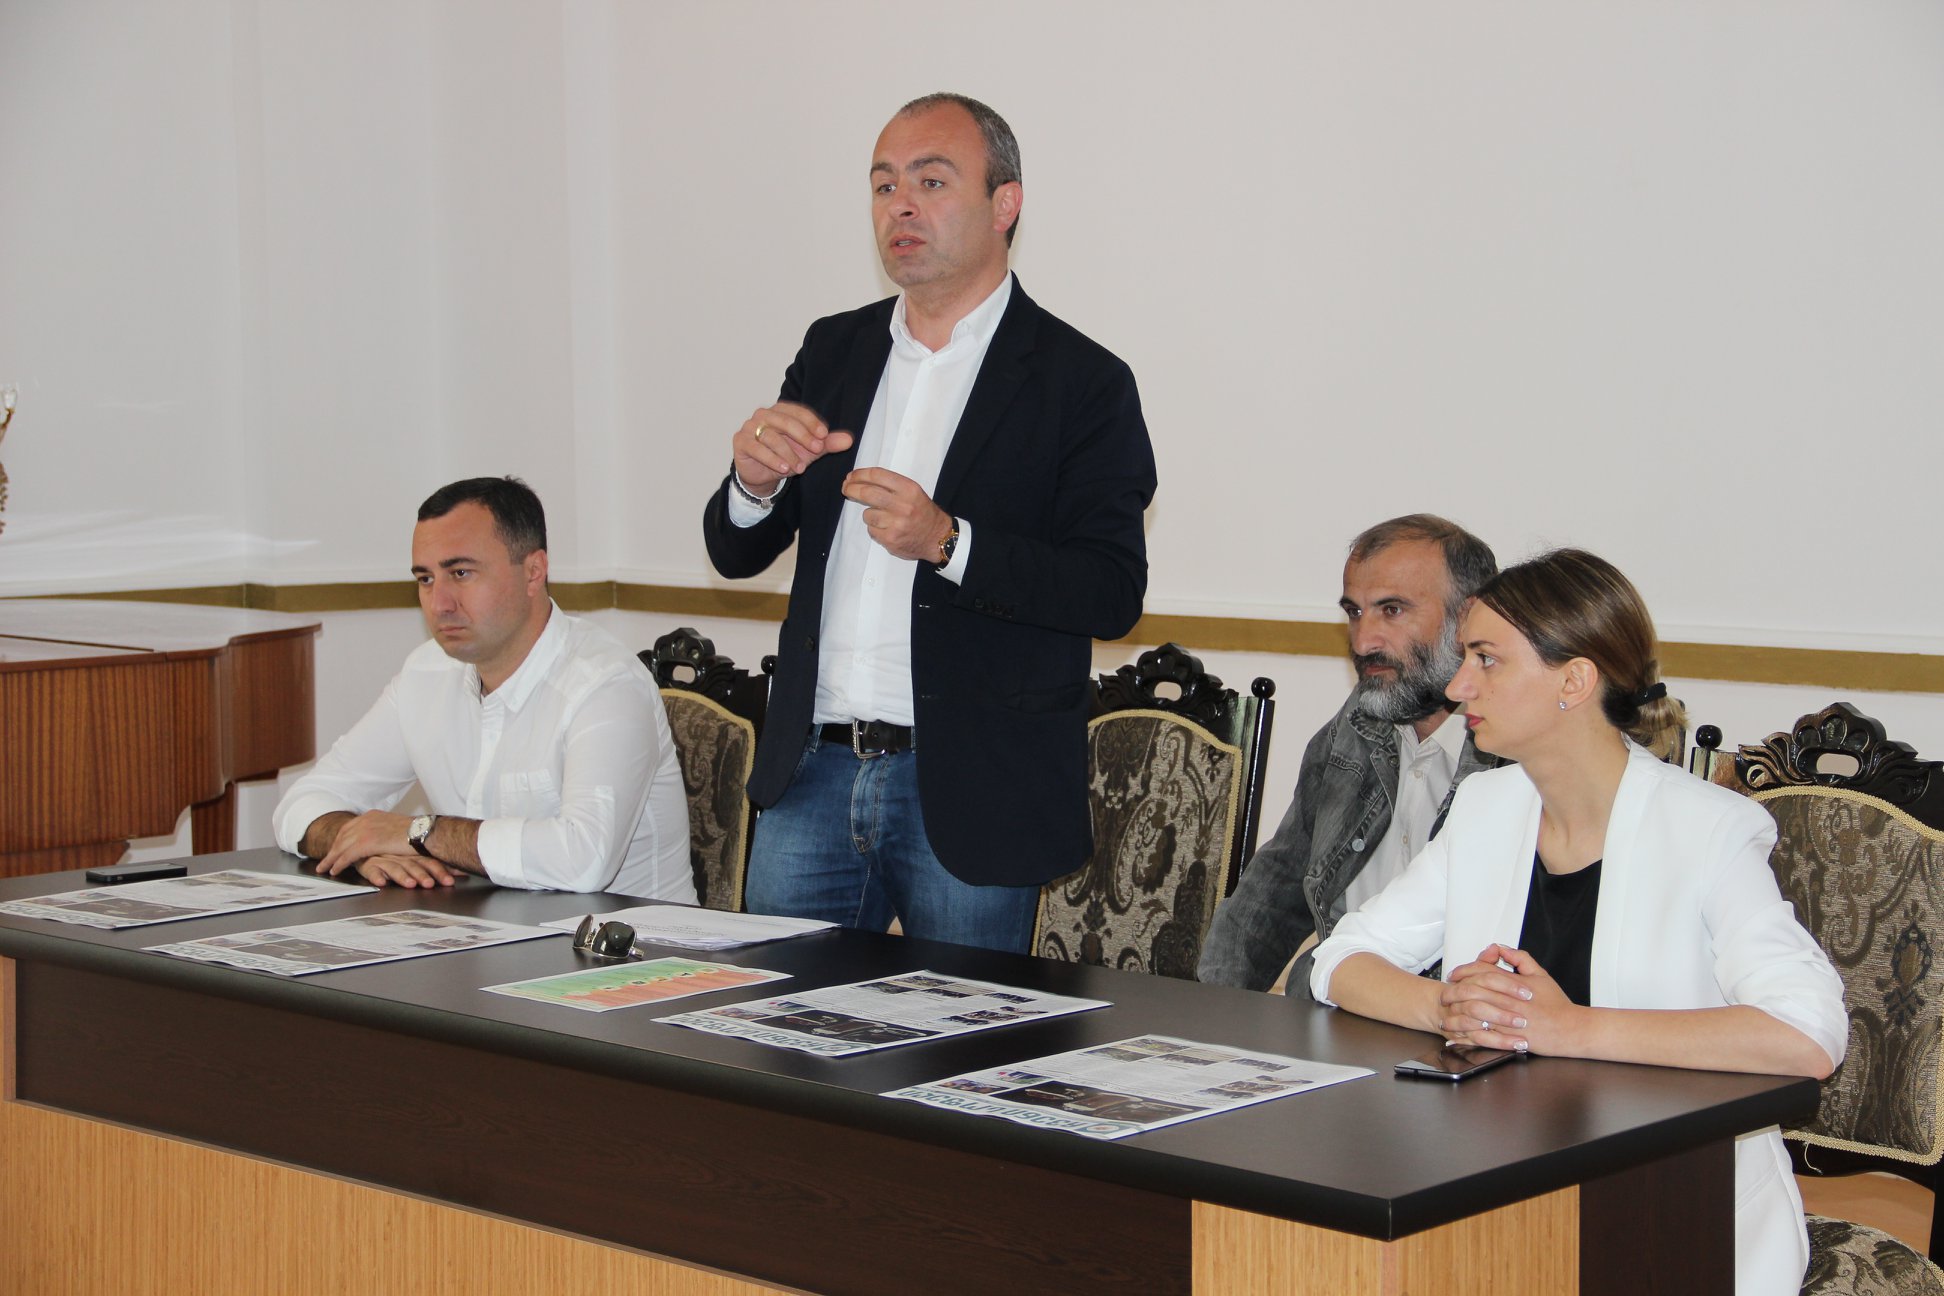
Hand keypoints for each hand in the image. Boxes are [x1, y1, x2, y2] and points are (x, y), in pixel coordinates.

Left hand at [314, 810, 412, 877]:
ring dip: (330, 859)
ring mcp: (365, 831)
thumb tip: (383, 838)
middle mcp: (366, 820)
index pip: (350, 828)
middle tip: (324, 861)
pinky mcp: (366, 843)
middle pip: (342, 836)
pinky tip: (334, 870)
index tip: (335, 848)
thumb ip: (384, 830)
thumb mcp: (396, 826)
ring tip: (324, 868)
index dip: (340, 840)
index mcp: (372, 815)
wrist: (424, 832)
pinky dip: (338, 864)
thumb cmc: (417, 832)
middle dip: (332, 850)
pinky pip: (347, 855)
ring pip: (341, 847)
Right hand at [349, 853, 459, 888]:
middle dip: (423, 876)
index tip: (451, 880)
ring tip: (410, 884)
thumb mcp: (412, 856)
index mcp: (412, 853)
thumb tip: (463, 869)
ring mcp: (383, 859)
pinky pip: (371, 870)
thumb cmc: (392, 851)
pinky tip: (381, 882)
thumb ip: (433, 864)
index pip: (429, 862)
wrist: (363, 837)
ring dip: (403, 876)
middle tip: (431, 884)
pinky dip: (376, 876)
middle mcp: (400, 856)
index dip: (441, 871)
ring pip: (395, 867)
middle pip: (414, 865)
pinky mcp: (367, 864)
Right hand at [733, 401, 854, 495]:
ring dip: (788, 453)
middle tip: (817, 450)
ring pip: (771, 436)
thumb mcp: (809, 451)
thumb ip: (827, 444)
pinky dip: (771, 458)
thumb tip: (849, 440)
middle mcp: (764, 415)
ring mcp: (750, 427)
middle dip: (803, 436)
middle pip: (785, 421)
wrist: (763, 475)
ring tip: (800, 468)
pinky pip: (757, 448)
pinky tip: (783, 468)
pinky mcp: (741, 442)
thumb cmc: (786, 456)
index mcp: (781, 411)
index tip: (824, 436)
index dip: (812, 423)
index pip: (798, 412)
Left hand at [842, 467, 953, 560]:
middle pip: (867, 493)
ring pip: (867, 514)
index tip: (850, 477)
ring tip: (883, 518)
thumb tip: (856, 480)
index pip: (877, 475)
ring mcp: (896, 523)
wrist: (938, 538)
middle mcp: (903, 505)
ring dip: (869, 515)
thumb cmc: (922, 512)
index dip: (859, 474)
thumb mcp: (912, 492)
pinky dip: (875, 529)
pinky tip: (887, 529)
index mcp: (909, 488)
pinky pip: (871, 530)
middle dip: (851, 489)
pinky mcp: (891, 539)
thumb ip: (889, 485)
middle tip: (846, 489)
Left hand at [1440, 944, 1582, 1054]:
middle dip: (1454, 993)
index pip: (1482, 972)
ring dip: (1457, 1017)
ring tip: (1446, 1018)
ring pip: (1475, 1016)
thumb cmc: (1557, 1004)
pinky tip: (1459, 1038)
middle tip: (1444, 995)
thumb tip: (1501, 948)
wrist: (1572, 1029)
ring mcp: (1509, 1021)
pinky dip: (1468, 1037)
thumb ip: (1520, 958)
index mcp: (1514, 984)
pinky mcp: (1510, 1039)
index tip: (1454, 975)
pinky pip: (1484, 1038)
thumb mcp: (1541, 975)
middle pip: (1473, 992)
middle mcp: (1509, 1001)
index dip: (1464, 972)